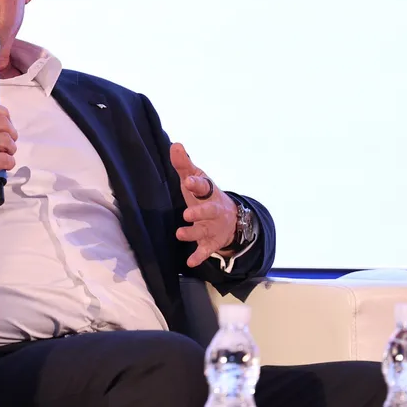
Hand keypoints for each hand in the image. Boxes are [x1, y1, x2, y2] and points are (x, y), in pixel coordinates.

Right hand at [0, 101, 16, 214]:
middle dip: (11, 132)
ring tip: (6, 155)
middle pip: (2, 123)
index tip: (6, 123)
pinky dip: (8, 163)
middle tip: (10, 141)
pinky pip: (5, 160)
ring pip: (6, 141)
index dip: (4, 114)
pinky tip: (3, 165)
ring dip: (11, 149)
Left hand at [169, 143, 237, 267]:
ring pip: (205, 231)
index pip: (204, 185)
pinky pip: (206, 250)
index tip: (188, 180)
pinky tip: (190, 262)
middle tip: (187, 214)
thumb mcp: (196, 179)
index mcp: (209, 192)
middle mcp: (213, 210)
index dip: (196, 182)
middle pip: (209, 210)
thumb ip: (184, 165)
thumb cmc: (206, 196)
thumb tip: (175, 145)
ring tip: (180, 234)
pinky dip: (199, 256)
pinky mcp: (211, 242)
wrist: (231, 219)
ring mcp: (214, 227)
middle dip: (199, 212)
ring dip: (193, 233)